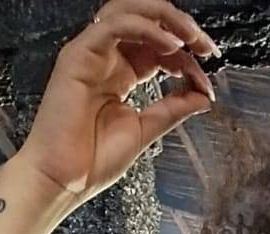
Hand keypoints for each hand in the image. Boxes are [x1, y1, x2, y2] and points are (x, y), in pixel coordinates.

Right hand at [18, 0, 217, 206]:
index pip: (159, 50)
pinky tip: (169, 45)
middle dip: (181, 28)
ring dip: (165, 20)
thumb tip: (202, 97)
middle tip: (206, 47)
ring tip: (190, 40)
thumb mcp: (145, 131)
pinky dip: (145, 29)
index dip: (187, 59)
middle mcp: (105, 60)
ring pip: (129, 11)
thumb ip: (173, 109)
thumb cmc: (91, 162)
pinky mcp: (78, 55)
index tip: (206, 82)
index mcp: (120, 76)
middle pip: (146, 22)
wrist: (63, 180)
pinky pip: (114, 24)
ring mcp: (91, 55)